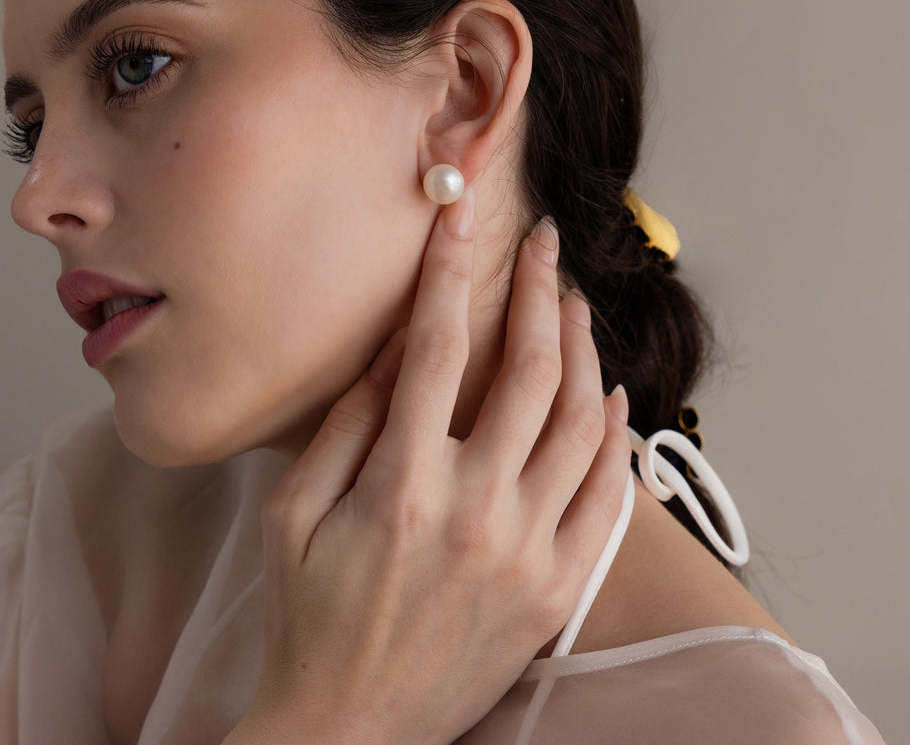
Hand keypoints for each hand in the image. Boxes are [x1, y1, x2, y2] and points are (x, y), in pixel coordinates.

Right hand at [226, 191, 630, 744]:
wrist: (351, 732)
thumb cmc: (309, 620)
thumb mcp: (293, 514)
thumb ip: (349, 423)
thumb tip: (401, 346)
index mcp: (401, 487)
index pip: (437, 347)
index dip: (450, 269)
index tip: (460, 215)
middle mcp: (476, 512)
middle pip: (529, 370)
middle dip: (539, 290)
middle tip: (544, 245)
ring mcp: (528, 552)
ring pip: (583, 423)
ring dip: (583, 350)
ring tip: (574, 304)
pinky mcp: (557, 588)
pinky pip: (607, 495)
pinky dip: (616, 436)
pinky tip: (609, 394)